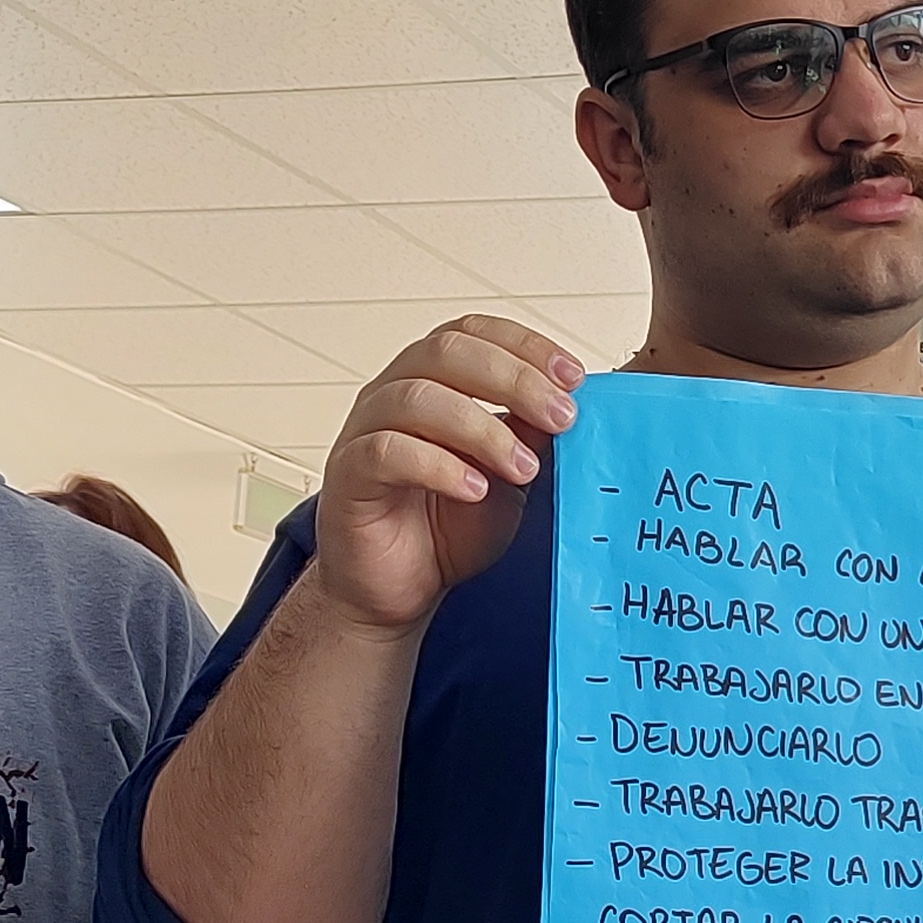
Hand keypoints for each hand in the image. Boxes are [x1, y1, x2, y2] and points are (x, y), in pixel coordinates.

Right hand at [309, 313, 582, 637]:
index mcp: (433, 380)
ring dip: (483, 429)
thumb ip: (531, 436)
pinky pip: (387, 452)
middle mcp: (394, 393)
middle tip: (561, 416)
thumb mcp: (508, 476)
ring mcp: (366, 430)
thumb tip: (570, 404)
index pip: (473, 333)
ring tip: (525, 469)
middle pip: (446, 352)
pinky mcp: (349, 475)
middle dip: (514, 380)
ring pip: (417, 398)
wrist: (399, 590)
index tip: (573, 377)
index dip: (524, 345)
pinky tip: (475, 489)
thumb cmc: (447, 527)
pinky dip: (439, 466)